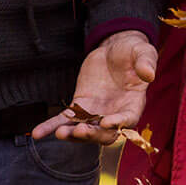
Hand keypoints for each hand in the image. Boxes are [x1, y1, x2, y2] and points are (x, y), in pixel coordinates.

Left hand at [31, 30, 156, 141]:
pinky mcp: (80, 105)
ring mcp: (96, 112)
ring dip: (71, 134)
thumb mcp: (143, 52)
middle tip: (78, 131)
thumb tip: (148, 74)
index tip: (107, 122)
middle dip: (92, 134)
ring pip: (83, 129)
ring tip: (59, 134)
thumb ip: (146, 63)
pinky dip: (51, 126)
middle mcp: (114, 114)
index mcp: (133, 105)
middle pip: (104, 133)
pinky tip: (37, 134)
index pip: (127, 120)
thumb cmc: (134, 52)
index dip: (118, 123)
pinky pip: (65, 119)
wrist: (115, 49)